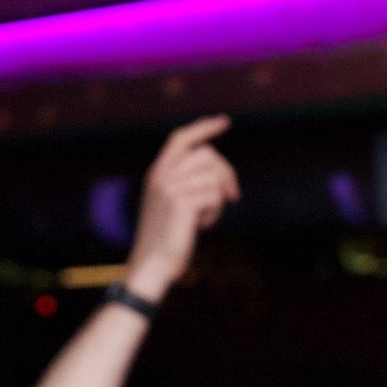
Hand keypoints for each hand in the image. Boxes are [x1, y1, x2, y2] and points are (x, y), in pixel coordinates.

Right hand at [124, 116, 240, 302]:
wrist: (152, 265)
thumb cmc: (166, 238)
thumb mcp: (171, 204)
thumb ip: (185, 182)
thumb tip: (219, 170)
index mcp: (157, 173)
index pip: (181, 138)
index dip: (203, 128)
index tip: (225, 122)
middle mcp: (161, 175)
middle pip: (207, 154)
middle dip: (226, 173)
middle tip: (233, 195)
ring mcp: (170, 188)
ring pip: (213, 176)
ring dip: (218, 199)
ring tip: (206, 217)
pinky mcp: (180, 203)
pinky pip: (214, 196)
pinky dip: (215, 213)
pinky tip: (202, 226)